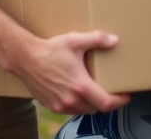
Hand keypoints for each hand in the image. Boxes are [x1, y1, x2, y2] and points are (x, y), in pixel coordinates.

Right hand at [12, 30, 131, 114]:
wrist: (24, 58)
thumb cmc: (48, 50)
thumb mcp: (74, 41)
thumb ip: (96, 39)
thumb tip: (113, 40)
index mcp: (80, 86)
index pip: (107, 103)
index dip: (120, 102)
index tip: (125, 96)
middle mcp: (71, 99)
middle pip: (96, 109)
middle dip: (105, 102)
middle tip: (109, 91)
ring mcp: (60, 105)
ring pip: (83, 111)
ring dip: (90, 104)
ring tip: (92, 91)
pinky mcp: (51, 106)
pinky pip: (70, 110)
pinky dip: (76, 104)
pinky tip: (74, 92)